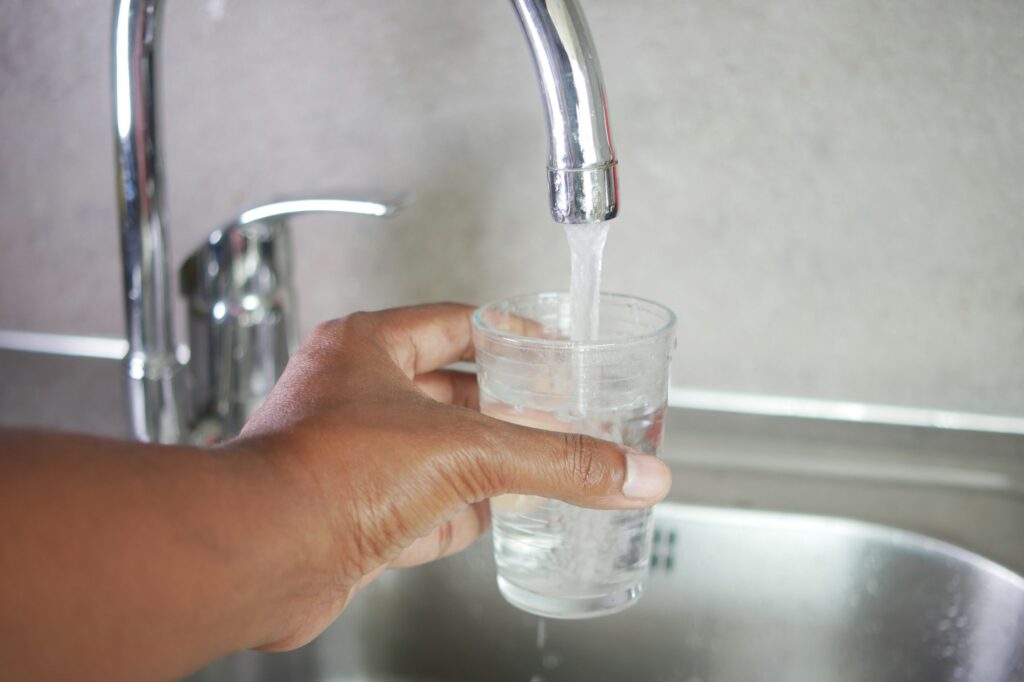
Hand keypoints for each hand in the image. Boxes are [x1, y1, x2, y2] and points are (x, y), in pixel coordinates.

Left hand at [232, 303, 671, 649]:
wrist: (255, 559)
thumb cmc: (320, 476)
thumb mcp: (465, 454)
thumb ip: (557, 462)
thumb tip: (630, 472)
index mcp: (368, 349)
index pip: (457, 324)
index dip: (511, 335)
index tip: (551, 350)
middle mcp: (353, 397)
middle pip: (452, 392)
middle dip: (507, 409)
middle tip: (557, 417)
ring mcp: (349, 456)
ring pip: (436, 452)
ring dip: (484, 465)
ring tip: (536, 468)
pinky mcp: (349, 512)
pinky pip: (419, 504)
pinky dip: (456, 514)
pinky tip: (486, 522)